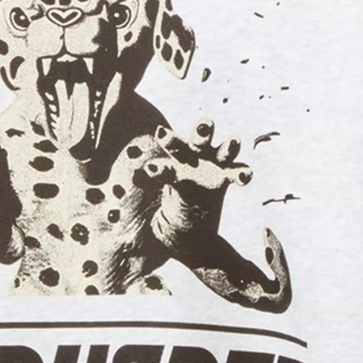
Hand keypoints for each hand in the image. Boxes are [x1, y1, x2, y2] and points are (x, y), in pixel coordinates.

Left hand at [144, 122, 249, 248]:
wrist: (192, 233)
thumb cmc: (168, 219)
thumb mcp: (153, 219)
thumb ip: (143, 222)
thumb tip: (116, 237)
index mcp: (173, 164)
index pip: (171, 150)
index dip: (169, 141)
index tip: (162, 134)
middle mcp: (193, 160)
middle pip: (198, 140)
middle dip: (201, 131)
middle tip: (204, 125)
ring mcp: (212, 168)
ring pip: (222, 150)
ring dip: (229, 145)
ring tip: (234, 141)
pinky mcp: (227, 180)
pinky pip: (238, 173)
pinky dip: (243, 174)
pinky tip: (246, 177)